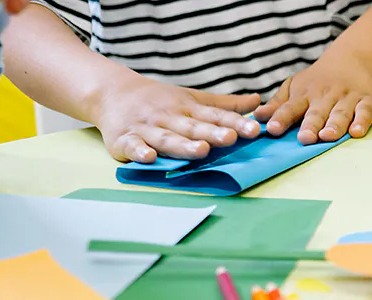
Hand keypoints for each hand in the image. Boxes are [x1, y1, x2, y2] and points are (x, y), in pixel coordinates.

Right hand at [93, 81, 261, 162]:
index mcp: (188, 108)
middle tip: (231, 138)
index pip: (215, 116)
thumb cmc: (160, 100)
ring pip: (167, 138)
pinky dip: (140, 152)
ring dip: (183, 145)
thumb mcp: (193, 98)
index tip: (255, 130)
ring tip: (201, 151)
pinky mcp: (124, 139)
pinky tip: (150, 157)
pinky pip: (132, 146)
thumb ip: (225, 105)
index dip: (235, 123)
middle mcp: (170, 118)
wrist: (112, 92)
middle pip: (193, 127)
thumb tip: (258, 101)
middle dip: (213, 133)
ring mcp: (147, 128)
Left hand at [255, 60, 371, 144]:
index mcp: (304, 94)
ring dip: (334, 125)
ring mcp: (347, 98)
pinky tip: (357, 132)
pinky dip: (362, 122)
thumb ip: (278, 104)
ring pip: (340, 113)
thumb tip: (257, 117)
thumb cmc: (317, 80)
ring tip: (327, 136)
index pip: (290, 107)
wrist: (351, 59)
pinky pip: (365, 112)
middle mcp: (325, 96)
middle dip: (311, 125)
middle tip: (305, 138)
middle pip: (317, 113)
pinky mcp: (367, 100)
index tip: (273, 129)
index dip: (281, 118)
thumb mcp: (294, 86)